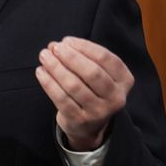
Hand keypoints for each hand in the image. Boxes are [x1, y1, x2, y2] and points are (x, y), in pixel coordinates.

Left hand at [35, 36, 133, 150]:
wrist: (89, 125)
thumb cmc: (91, 89)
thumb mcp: (99, 74)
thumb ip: (85, 57)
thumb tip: (60, 44)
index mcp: (124, 80)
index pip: (105, 58)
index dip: (84, 47)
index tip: (66, 40)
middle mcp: (116, 97)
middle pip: (92, 72)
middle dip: (70, 56)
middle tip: (53, 47)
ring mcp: (99, 111)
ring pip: (74, 85)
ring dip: (56, 67)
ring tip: (44, 56)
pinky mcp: (80, 120)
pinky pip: (61, 98)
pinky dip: (48, 82)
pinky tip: (41, 72)